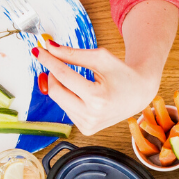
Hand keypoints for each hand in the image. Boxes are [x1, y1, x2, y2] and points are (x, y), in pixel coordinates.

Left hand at [35, 41, 158, 133]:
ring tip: (74, 77)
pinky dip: (68, 97)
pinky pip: (67, 109)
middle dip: (52, 73)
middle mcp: (92, 115)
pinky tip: (81, 92)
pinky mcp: (86, 129)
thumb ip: (72, 54)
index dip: (49, 60)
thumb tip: (49, 48)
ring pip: (59, 100)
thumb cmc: (122, 74)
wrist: (139, 94)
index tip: (38, 51)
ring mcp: (88, 125)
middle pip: (56, 91)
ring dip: (60, 85)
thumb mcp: (100, 58)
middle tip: (55, 61)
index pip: (64, 76)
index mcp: (98, 98)